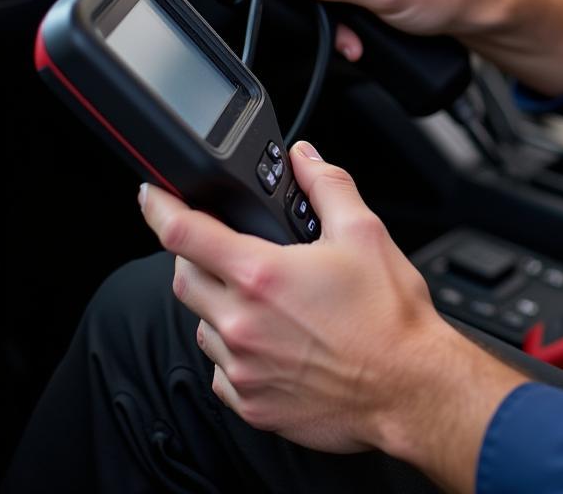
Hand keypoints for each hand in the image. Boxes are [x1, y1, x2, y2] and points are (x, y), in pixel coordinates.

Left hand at [139, 141, 452, 453]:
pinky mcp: (251, 403)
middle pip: (183, 278)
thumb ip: (327, 186)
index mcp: (263, 275)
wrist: (409, 387)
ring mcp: (242, 367)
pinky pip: (220, 369)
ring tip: (266, 299)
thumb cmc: (390, 318)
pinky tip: (272, 340)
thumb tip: (305, 158)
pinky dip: (234, 349)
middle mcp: (242, 323)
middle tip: (234, 250)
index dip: (161, 207)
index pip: (185, 234)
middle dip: (198, 256)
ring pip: (201, 324)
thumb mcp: (364, 232)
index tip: (153, 196)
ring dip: (218, 304)